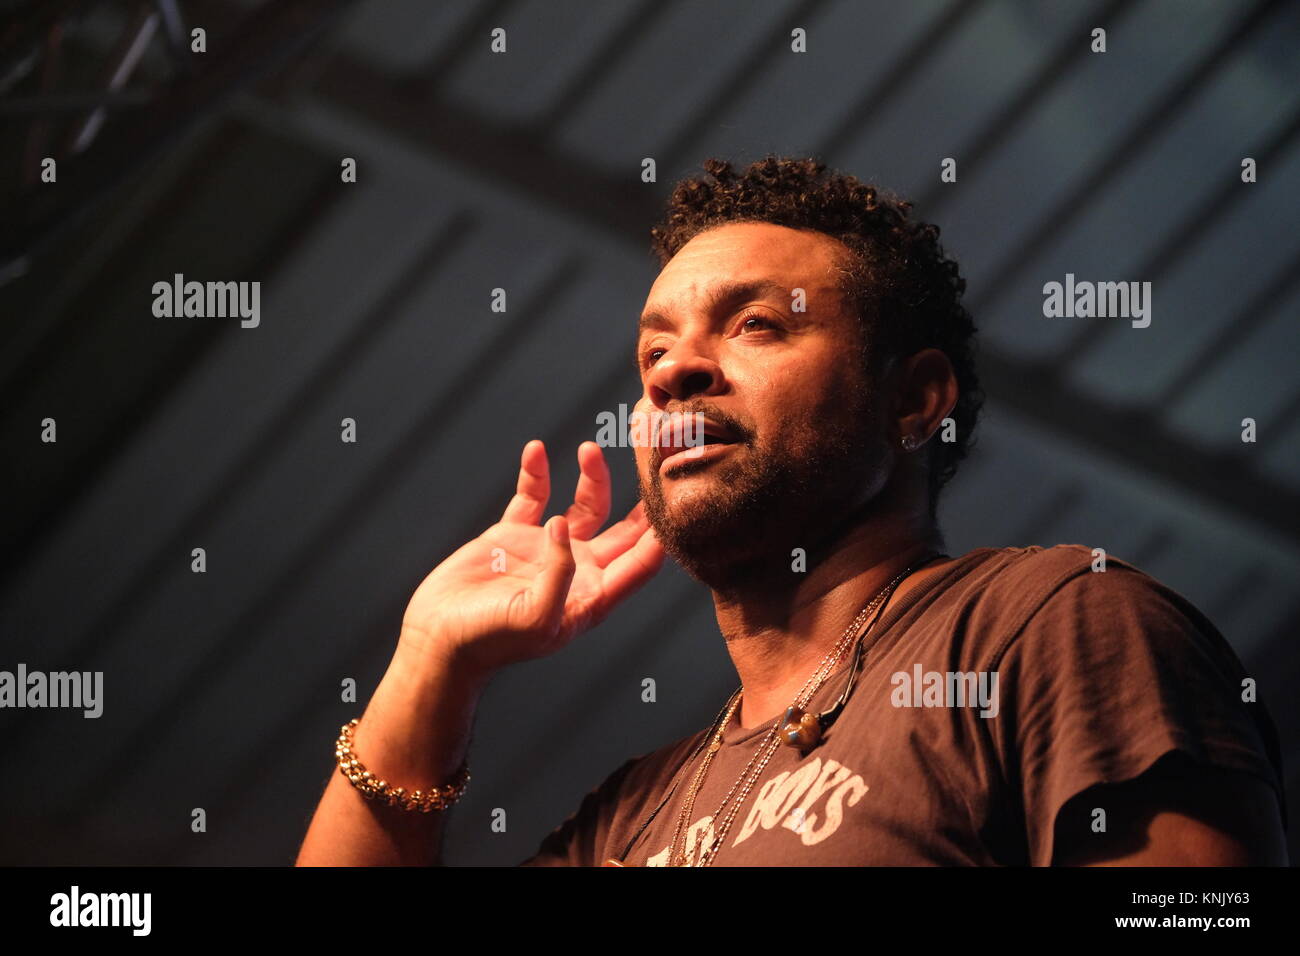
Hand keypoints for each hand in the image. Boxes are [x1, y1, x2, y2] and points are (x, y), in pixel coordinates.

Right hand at [398, 439, 665, 677]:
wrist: (441, 640)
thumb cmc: (493, 641)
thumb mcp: (535, 617)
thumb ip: (558, 574)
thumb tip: (563, 524)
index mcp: (594, 596)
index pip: (641, 563)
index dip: (659, 535)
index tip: (671, 501)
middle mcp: (578, 570)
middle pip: (624, 529)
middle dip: (639, 499)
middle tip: (650, 463)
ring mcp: (547, 549)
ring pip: (584, 505)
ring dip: (591, 477)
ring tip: (589, 449)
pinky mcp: (513, 535)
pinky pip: (533, 496)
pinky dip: (536, 472)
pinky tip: (536, 450)